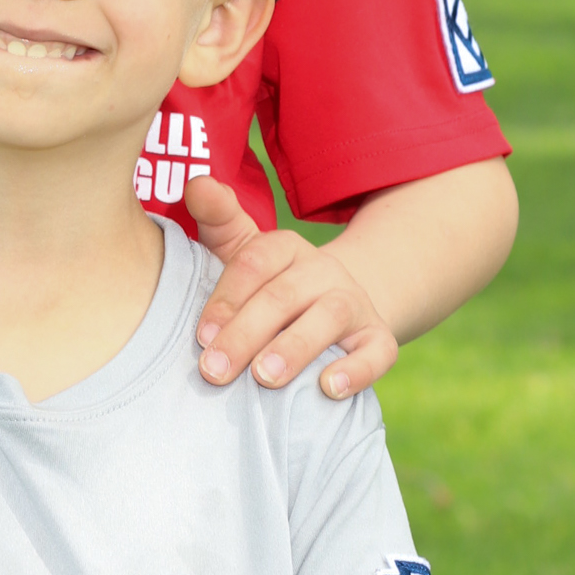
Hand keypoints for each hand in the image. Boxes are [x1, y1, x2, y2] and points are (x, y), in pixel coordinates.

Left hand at [184, 177, 395, 398]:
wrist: (339, 310)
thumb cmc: (272, 287)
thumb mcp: (243, 253)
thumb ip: (218, 221)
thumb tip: (195, 185)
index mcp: (285, 248)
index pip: (254, 263)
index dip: (226, 299)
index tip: (201, 337)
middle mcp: (323, 270)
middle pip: (283, 295)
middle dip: (246, 333)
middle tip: (215, 370)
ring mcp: (354, 304)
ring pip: (328, 319)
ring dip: (294, 348)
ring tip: (264, 378)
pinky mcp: (379, 338)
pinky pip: (377, 352)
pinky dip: (355, 371)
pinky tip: (328, 388)